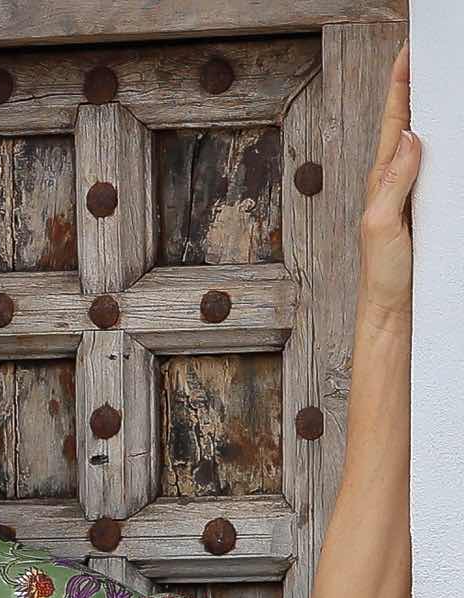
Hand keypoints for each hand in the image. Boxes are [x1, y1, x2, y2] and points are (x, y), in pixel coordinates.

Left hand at [358, 39, 420, 323]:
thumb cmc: (382, 278)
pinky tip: (446, 139)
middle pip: (408, 125)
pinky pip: (434, 169)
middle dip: (415, 89)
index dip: (401, 87)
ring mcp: (408, 197)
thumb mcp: (383, 226)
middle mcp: (393, 184)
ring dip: (428, 114)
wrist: (392, 315)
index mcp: (381, 181)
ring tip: (436, 83)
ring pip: (421, 145)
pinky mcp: (423, 212)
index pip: (395, 124)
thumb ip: (394, 182)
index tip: (408, 53)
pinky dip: (440, 147)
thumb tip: (411, 137)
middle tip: (423, 55)